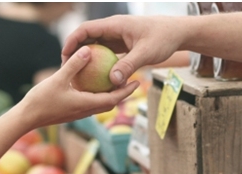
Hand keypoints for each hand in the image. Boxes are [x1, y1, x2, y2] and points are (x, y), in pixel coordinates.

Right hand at [21, 45, 139, 128]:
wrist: (27, 118)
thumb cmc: (41, 100)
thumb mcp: (58, 79)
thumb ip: (74, 65)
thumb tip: (88, 50)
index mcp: (86, 104)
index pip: (113, 99)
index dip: (127, 91)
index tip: (137, 82)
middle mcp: (86, 111)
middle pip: (110, 103)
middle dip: (123, 93)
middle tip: (132, 81)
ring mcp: (79, 113)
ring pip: (101, 104)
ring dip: (111, 95)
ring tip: (116, 82)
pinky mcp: (72, 112)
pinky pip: (90, 103)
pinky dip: (97, 95)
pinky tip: (93, 85)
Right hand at [61, 15, 185, 85]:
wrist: (177, 33)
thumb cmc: (163, 38)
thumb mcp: (146, 53)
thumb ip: (128, 66)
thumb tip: (112, 81)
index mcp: (115, 25)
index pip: (86, 29)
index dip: (72, 41)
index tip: (64, 56)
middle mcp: (113, 29)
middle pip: (87, 37)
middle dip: (75, 51)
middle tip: (66, 68)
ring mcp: (117, 36)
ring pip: (96, 46)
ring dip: (86, 58)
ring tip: (77, 74)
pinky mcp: (122, 44)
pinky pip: (106, 53)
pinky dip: (99, 63)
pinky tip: (96, 78)